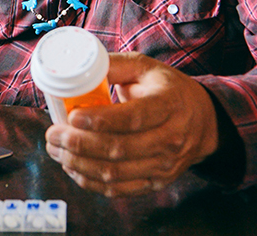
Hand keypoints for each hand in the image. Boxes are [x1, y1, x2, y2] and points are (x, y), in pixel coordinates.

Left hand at [44, 52, 219, 195]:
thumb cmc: (168, 90)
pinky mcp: (157, 182)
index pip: (133, 117)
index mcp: (169, 104)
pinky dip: (90, 182)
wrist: (202, 121)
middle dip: (78, 144)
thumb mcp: (146, 68)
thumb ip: (114, 66)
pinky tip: (74, 167)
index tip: (72, 116)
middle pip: (118, 149)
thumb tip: (77, 68)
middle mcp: (170, 138)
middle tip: (53, 135)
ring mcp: (165, 165)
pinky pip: (119, 190)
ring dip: (78, 164)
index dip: (99, 120)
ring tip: (56, 150)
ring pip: (115, 174)